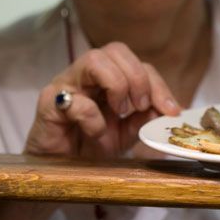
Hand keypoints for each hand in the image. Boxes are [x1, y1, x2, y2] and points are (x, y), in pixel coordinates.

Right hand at [25, 42, 180, 158]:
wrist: (63, 170)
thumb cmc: (92, 145)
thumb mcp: (129, 132)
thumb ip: (146, 118)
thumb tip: (169, 109)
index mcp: (109, 77)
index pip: (138, 63)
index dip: (157, 84)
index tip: (171, 110)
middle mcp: (86, 74)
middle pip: (116, 50)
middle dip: (138, 78)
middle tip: (140, 106)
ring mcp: (65, 84)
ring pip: (94, 59)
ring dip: (116, 85)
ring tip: (120, 112)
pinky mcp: (48, 104)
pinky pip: (74, 99)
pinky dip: (92, 117)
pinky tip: (96, 132)